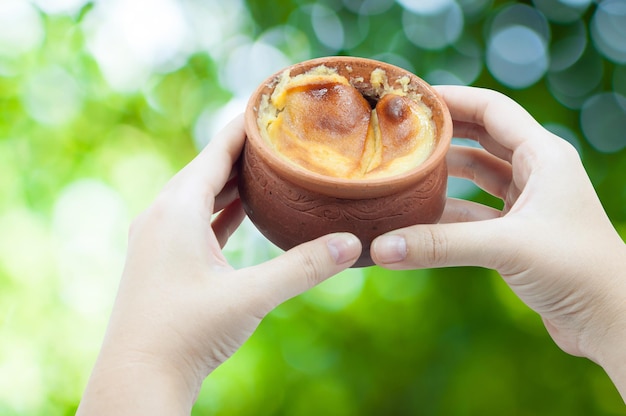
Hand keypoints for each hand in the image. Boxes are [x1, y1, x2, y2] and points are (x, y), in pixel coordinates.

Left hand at [77, 115, 361, 414]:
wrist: (139, 378)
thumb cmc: (187, 334)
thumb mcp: (250, 297)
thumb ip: (302, 268)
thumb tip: (351, 244)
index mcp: (177, 210)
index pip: (215, 152)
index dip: (243, 127)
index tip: (268, 104)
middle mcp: (161, 216)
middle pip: (206, 168)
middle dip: (242, 151)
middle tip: (278, 134)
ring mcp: (157, 238)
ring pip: (198, 195)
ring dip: (230, 180)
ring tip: (265, 166)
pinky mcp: (161, 259)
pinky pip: (194, 220)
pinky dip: (219, 208)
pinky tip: (239, 210)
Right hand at [370, 86, 625, 397]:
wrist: (611, 320)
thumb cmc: (577, 271)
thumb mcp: (506, 247)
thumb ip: (441, 245)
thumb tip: (381, 249)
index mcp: (545, 156)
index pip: (493, 109)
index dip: (454, 99)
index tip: (414, 99)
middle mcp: (538, 172)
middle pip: (482, 137)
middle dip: (444, 133)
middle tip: (402, 131)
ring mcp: (528, 203)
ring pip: (478, 176)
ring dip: (445, 174)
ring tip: (406, 170)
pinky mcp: (520, 233)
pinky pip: (476, 212)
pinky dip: (450, 212)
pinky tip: (421, 218)